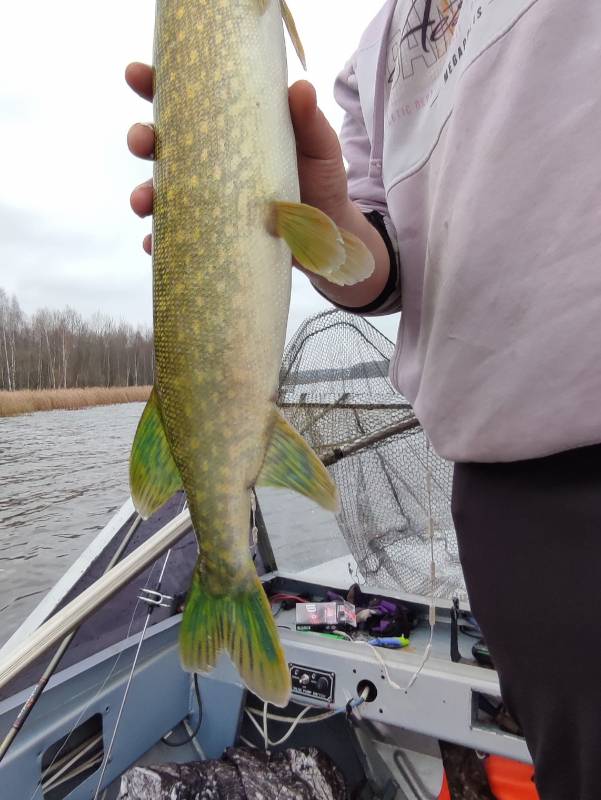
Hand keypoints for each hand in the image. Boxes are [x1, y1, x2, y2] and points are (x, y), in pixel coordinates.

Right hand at [125, 64, 349, 254]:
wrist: (328, 235)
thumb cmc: (320, 181)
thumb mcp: (319, 149)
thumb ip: (310, 122)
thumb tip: (302, 89)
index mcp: (228, 131)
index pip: (185, 101)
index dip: (155, 85)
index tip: (137, 75)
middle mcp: (208, 163)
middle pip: (161, 145)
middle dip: (141, 138)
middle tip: (141, 141)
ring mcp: (205, 200)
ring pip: (160, 193)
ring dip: (143, 195)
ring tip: (142, 204)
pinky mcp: (210, 235)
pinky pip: (176, 239)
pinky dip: (159, 242)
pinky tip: (154, 245)